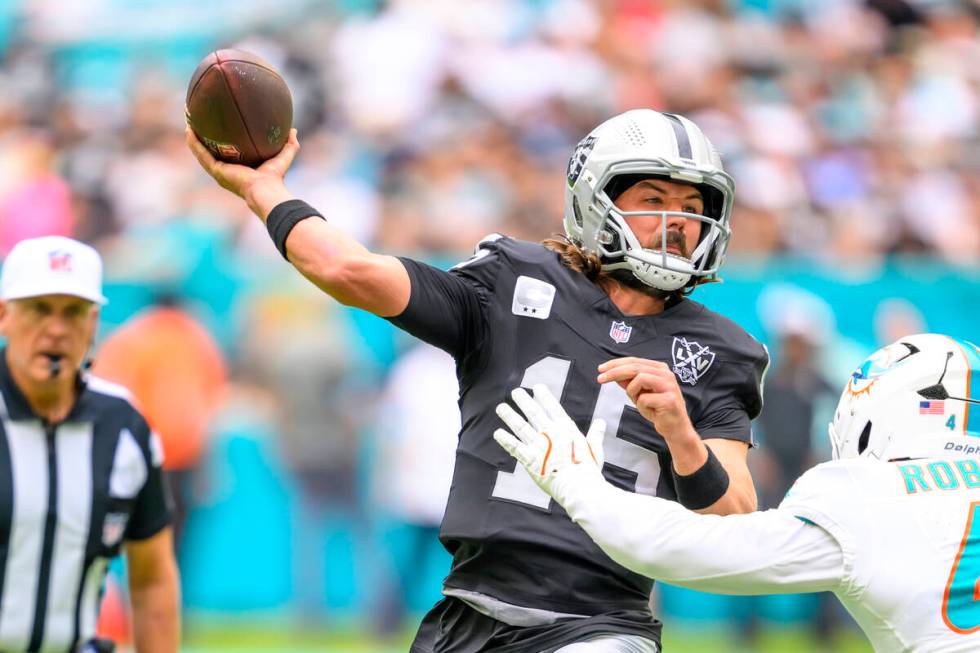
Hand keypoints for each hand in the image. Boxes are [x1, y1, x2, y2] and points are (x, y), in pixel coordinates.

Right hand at [185, 126, 299, 214]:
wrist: (266, 189)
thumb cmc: (275, 177)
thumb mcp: (283, 156)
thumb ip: (289, 144)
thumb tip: (293, 130)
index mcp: (239, 169)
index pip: (229, 154)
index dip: (222, 143)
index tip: (219, 129)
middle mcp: (227, 171)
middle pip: (211, 153)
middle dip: (204, 139)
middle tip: (198, 124)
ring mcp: (219, 172)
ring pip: (201, 153)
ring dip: (194, 139)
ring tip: (188, 123)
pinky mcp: (216, 171)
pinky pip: (201, 154)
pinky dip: (194, 143)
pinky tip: (189, 130)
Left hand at [493, 385, 605, 499]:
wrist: (579, 489)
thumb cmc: (589, 472)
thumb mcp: (595, 450)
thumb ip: (595, 434)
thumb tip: (601, 421)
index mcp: (567, 431)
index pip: (554, 408)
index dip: (545, 397)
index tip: (537, 386)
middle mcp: (551, 434)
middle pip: (534, 414)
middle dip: (524, 402)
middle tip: (516, 391)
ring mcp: (539, 446)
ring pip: (521, 427)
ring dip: (510, 417)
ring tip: (501, 407)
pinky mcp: (530, 460)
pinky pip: (515, 447)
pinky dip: (506, 440)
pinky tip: (498, 433)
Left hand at [597, 357, 695, 442]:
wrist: (674, 428)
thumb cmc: (657, 410)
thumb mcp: (639, 393)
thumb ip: (628, 382)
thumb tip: (612, 372)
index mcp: (659, 369)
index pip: (634, 361)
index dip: (615, 364)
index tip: (601, 369)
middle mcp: (666, 374)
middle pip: (635, 367)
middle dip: (615, 372)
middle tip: (600, 378)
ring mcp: (669, 386)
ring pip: (640, 379)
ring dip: (632, 391)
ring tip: (638, 401)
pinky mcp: (669, 399)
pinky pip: (644, 399)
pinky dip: (641, 406)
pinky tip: (650, 410)